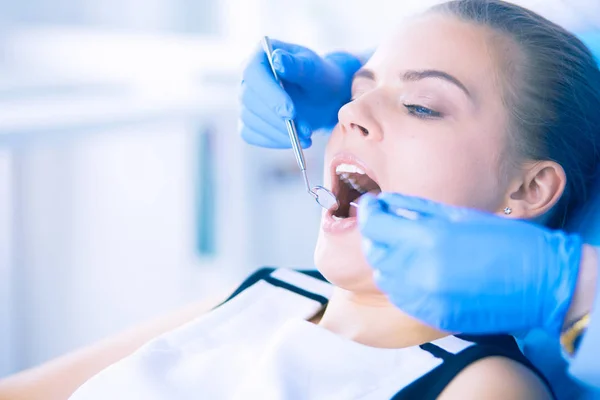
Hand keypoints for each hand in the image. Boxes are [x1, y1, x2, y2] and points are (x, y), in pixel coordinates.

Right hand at [239, 39, 361, 148]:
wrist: (323, 98)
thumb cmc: (319, 78)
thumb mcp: (314, 69)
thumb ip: (297, 65)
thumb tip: (276, 59)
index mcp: (260, 56)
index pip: (253, 73)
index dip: (269, 94)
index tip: (290, 112)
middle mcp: (248, 78)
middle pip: (249, 99)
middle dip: (277, 119)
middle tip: (305, 130)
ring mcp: (246, 101)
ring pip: (250, 119)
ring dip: (278, 132)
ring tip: (307, 136)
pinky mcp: (248, 121)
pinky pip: (251, 135)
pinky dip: (273, 141)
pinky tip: (294, 141)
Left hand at [358, 192, 582, 335]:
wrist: (542, 283)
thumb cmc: (506, 241)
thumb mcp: (459, 215)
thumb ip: (416, 209)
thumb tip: (385, 202)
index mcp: (428, 238)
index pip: (375, 225)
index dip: (369, 212)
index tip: (371, 205)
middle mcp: (420, 271)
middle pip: (374, 252)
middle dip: (374, 235)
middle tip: (384, 223)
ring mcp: (425, 298)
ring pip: (383, 277)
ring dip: (386, 260)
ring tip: (402, 247)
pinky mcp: (432, 316)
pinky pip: (400, 298)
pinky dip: (399, 282)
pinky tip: (414, 270)